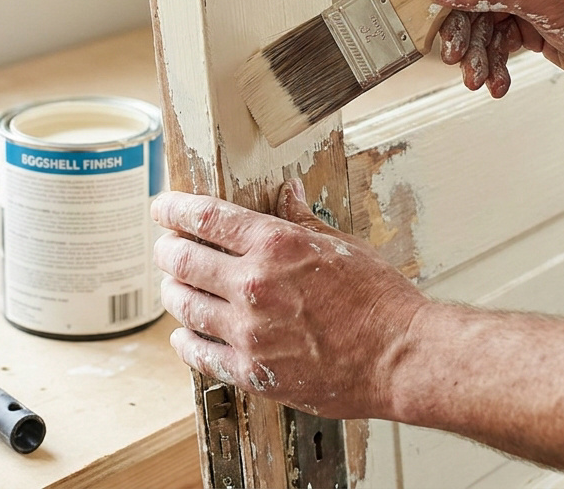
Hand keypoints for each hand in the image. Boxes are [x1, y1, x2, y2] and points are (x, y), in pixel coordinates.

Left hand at [150, 179, 423, 419]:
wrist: (401, 357)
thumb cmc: (379, 300)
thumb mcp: (341, 245)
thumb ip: (302, 220)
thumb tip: (287, 192)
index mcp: (276, 245)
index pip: (204, 217)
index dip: (173, 209)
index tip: (162, 207)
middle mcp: (254, 285)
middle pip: (182, 260)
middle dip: (166, 249)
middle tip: (166, 248)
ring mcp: (249, 331)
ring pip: (183, 305)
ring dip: (172, 292)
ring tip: (174, 287)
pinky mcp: (252, 371)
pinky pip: (199, 354)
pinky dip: (185, 340)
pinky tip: (184, 334)